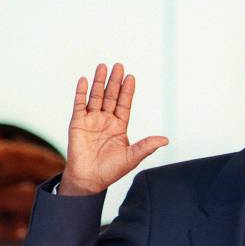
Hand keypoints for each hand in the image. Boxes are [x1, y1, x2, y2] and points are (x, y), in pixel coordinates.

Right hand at [60, 63, 168, 194]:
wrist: (89, 180)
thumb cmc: (111, 171)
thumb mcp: (132, 157)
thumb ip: (147, 146)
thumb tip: (166, 139)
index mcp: (119, 127)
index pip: (124, 105)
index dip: (127, 91)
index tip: (131, 77)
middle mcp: (106, 121)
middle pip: (111, 97)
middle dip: (115, 82)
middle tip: (119, 66)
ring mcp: (91, 120)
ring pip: (96, 97)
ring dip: (99, 82)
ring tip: (103, 67)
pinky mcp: (77, 123)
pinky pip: (79, 104)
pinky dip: (81, 92)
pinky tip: (84, 80)